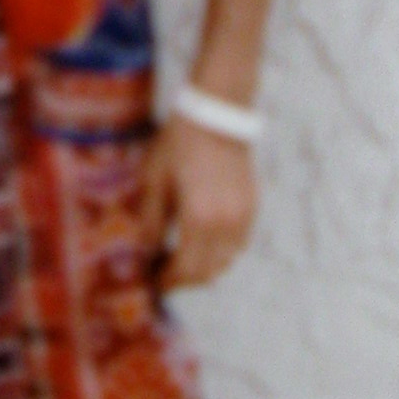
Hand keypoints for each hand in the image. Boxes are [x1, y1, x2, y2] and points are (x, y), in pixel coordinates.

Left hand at [140, 108, 256, 291]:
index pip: (185, 269)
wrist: (216, 117)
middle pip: (208, 272)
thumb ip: (151, 222)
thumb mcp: (154, 182)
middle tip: (164, 273)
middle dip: (184, 279)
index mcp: (198, 219)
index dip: (168, 281)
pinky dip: (220, 251)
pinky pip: (238, 244)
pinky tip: (202, 240)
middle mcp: (226, 224)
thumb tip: (146, 252)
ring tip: (181, 257)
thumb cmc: (178, 146)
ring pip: (226, 261)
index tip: (153, 281)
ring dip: (204, 267)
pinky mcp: (252, 207)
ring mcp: (243, 217)